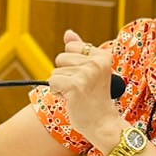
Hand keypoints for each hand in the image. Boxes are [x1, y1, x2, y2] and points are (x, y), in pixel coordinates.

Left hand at [47, 29, 122, 151]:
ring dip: (61, 85)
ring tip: (77, 94)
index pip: (71, 47)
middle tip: (81, 88)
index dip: (72, 63)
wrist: (103, 123)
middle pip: (60, 58)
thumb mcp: (91, 70)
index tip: (86, 77)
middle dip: (65, 74)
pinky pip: (52, 83)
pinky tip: (71, 100)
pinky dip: (58, 93)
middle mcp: (96, 62)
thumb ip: (80, 50)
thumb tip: (68, 33)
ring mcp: (86, 73)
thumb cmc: (96, 98)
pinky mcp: (75, 86)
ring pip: (55, 72)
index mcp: (103, 55)